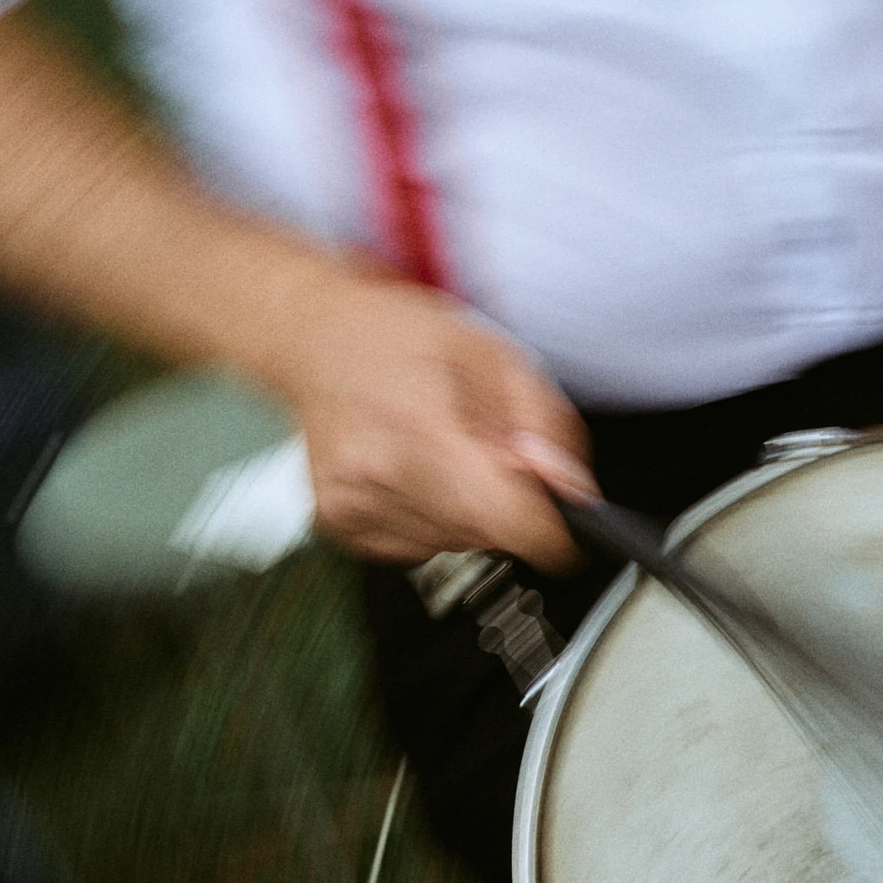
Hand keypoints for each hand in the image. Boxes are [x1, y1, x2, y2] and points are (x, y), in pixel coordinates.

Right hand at [253, 275, 594, 570]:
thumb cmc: (399, 338)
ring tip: (439, 451)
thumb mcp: (495, 355)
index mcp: (418, 428)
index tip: (562, 528)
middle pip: (485, 535)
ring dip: (467, 509)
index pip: (505, 522)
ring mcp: (351, 506)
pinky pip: (419, 544)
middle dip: (504, 502)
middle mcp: (377, 475)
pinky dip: (432, 516)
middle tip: (482, 451)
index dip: (549, 532)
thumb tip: (570, 489)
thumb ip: (545, 424)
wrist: (313, 338)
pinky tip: (413, 471)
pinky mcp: (337, 525)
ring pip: (455, 543)